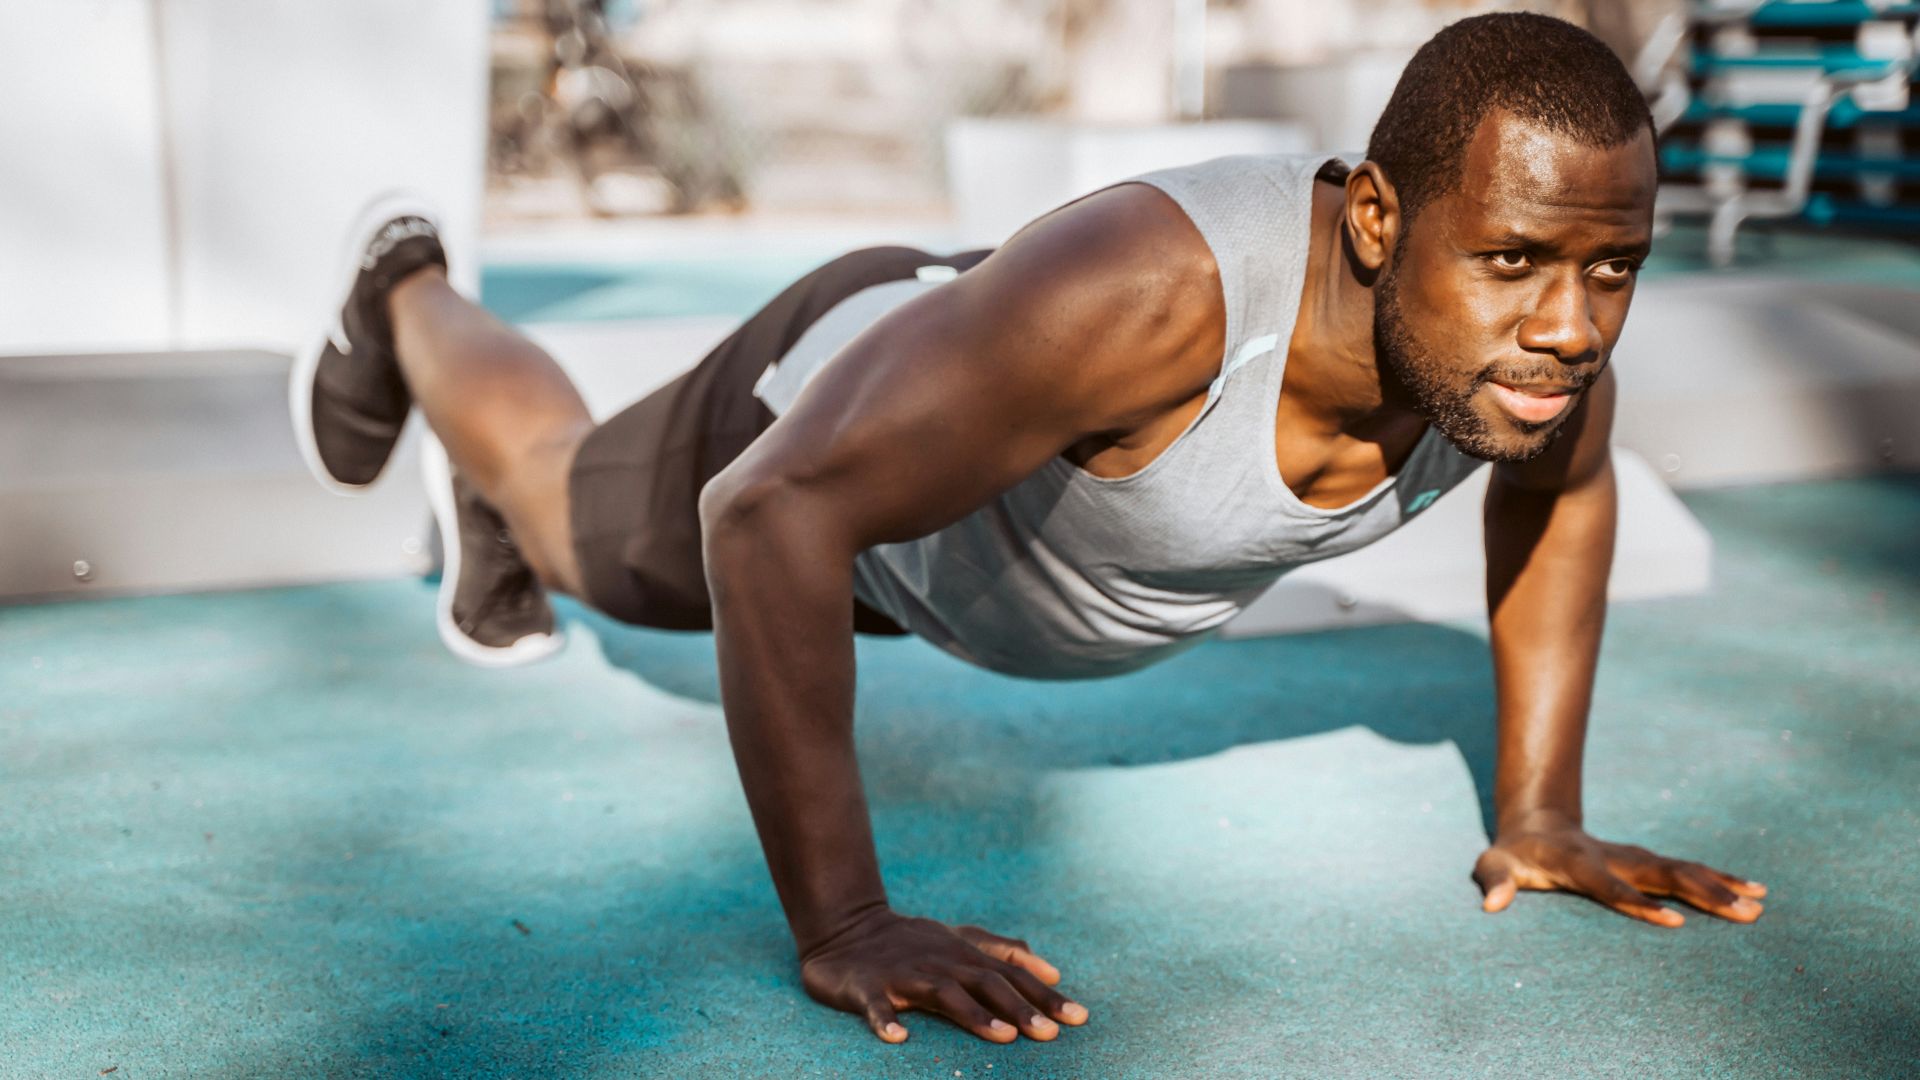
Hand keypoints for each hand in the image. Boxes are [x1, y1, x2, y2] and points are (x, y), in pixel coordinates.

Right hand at [799, 908, 1090, 1043]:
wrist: (845, 928)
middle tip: (1051, 1034)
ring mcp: (903, 974)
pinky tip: (898, 1037)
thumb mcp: (960, 941)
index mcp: (963, 955)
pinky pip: (875, 1005)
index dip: (1045, 995)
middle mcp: (940, 962)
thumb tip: (1052, 971)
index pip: (1012, 974)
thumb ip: (1004, 952)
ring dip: (972, 1014)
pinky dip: (885, 1019)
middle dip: (1020, 1008)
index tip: (1079, 1017)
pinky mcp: (866, 986)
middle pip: (986, 983)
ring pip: (943, 993)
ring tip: (1002, 1037)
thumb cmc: (911, 941)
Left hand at [1473, 819, 1767, 926]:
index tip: (1674, 920)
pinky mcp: (1645, 862)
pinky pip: (1686, 870)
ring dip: (1720, 886)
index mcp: (1577, 862)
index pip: (1610, 886)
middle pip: (1661, 874)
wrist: (1534, 823)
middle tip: (1743, 912)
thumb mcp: (1492, 865)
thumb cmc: (1511, 855)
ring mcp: (1632, 857)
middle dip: (1703, 893)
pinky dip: (1719, 879)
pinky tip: (1754, 891)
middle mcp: (1613, 857)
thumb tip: (1492, 905)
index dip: (1638, 902)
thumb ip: (1493, 882)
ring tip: (1760, 905)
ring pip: (1681, 870)